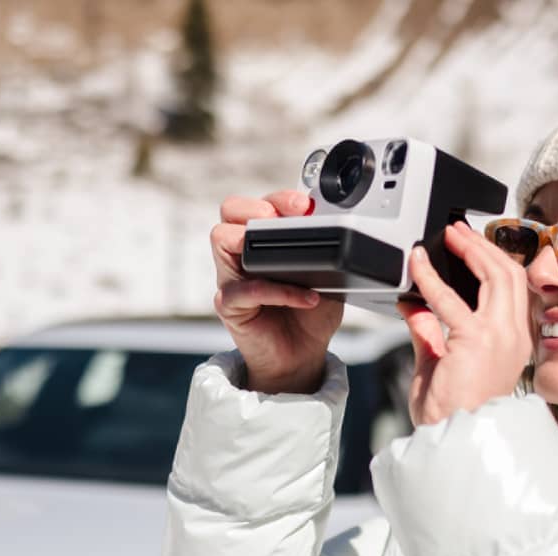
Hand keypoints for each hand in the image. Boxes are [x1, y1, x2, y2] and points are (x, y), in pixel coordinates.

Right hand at [211, 191, 344, 393]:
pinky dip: (277, 290)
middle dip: (257, 206)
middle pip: (230, 210)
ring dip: (253, 239)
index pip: (261, 203)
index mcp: (264, 240)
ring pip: (221, 238)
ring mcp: (232, 277)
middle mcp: (242, 253)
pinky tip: (305, 297)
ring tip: (284, 253)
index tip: (306, 205)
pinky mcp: (230, 305)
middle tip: (283, 218)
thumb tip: (336, 227)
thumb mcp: (327, 276)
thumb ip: (327, 251)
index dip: (280, 198)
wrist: (303, 356)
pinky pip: (244, 289)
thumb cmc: (310, 315)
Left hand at [395, 221, 532, 425]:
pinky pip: (450, 300)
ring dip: (470, 251)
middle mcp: (515, 337)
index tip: (472, 247)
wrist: (456, 441)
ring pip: (495, 276)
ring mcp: (500, 338)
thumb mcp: (438, 366)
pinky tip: (417, 266)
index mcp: (514, 343)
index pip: (513, 289)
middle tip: (459, 232)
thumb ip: (428, 334)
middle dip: (484, 247)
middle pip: (510, 274)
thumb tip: (413, 307)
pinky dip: (431, 278)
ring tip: (449, 238)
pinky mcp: (476, 341)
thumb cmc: (452, 415)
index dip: (494, 261)